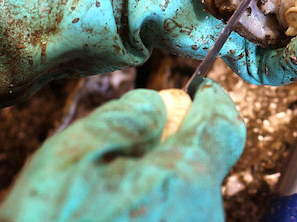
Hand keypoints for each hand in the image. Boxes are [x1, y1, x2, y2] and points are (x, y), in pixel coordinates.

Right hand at [0, 80, 244, 221]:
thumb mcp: (73, 154)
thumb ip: (127, 117)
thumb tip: (157, 103)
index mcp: (183, 178)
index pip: (223, 125)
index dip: (211, 99)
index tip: (199, 88)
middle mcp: (203, 212)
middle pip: (201, 160)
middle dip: (173, 142)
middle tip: (128, 142)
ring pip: (187, 191)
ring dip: (160, 178)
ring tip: (107, 188)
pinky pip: (179, 215)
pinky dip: (155, 205)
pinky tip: (115, 212)